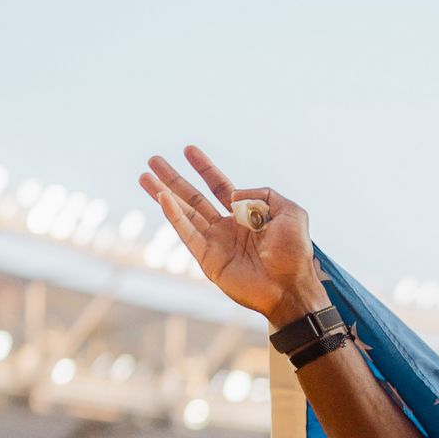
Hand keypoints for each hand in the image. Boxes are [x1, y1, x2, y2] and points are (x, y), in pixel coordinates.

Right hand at [140, 148, 327, 325]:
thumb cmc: (295, 253)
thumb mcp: (291, 212)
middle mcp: (228, 228)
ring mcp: (216, 243)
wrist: (291, 287)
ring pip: (184, 213)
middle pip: (194, 198)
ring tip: (144, 176)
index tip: (188, 150)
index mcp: (248, 216)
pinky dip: (174, 216)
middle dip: (174, 179)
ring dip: (163, 194)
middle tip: (154, 160)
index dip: (205, 169)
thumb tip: (234, 194)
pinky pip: (187, 234)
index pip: (220, 187)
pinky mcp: (207, 260)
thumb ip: (265, 194)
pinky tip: (162, 198)